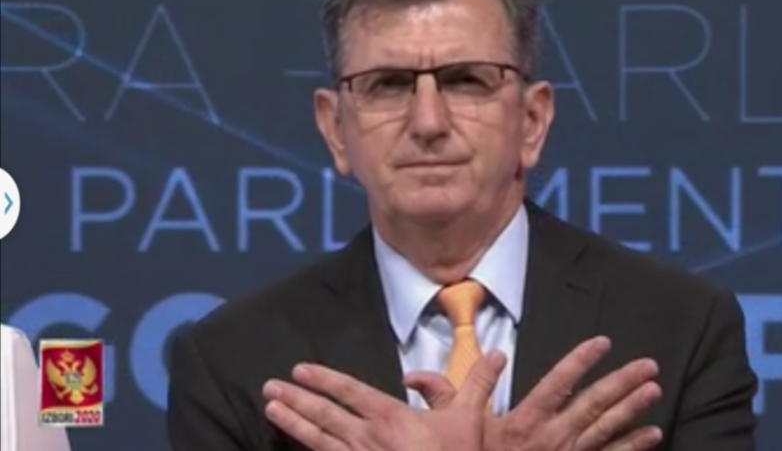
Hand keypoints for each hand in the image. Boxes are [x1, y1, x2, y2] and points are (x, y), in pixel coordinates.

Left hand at [262, 351, 505, 450]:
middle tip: (269, 386)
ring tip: (270, 409)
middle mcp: (368, 439)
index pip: (351, 392)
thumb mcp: (470, 420)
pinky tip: (292, 448)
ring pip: (317, 440)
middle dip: (296, 398)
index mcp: (391, 418)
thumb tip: (497, 354)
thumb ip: (477, 384)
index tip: (300, 370)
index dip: (324, 380)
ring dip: (292, 423)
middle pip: (325, 414)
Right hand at [419, 337, 662, 450]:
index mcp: (523, 423)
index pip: (557, 384)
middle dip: (622, 383)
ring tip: (655, 389)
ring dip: (633, 409)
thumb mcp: (456, 434)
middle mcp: (552, 440)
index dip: (580, 361)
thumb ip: (443, 399)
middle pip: (593, 406)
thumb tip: (415, 374)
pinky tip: (653, 434)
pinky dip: (634, 447)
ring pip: (607, 430)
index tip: (602, 342)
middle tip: (648, 365)